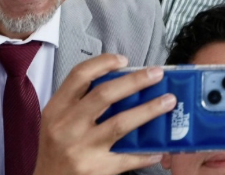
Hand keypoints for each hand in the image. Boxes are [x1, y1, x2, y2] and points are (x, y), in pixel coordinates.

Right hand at [33, 54, 171, 174]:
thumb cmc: (56, 149)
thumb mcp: (57, 122)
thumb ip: (80, 102)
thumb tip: (122, 82)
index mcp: (56, 110)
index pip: (78, 76)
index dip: (103, 63)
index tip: (124, 60)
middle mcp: (67, 127)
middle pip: (104, 95)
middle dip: (135, 81)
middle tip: (157, 74)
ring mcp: (82, 148)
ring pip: (121, 123)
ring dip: (149, 110)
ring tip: (168, 101)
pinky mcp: (96, 168)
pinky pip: (128, 157)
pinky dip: (146, 151)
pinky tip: (161, 147)